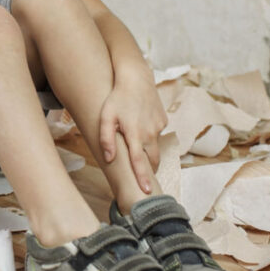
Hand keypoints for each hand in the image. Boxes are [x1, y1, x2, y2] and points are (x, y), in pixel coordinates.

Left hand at [97, 72, 167, 193]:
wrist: (136, 79)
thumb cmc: (117, 98)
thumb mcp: (106, 117)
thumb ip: (106, 139)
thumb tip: (109, 158)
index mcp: (135, 134)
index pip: (140, 162)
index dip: (143, 178)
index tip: (147, 192)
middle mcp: (150, 133)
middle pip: (152, 160)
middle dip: (148, 170)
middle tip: (141, 176)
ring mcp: (159, 126)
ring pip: (155, 146)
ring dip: (148, 150)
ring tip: (136, 142)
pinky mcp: (164, 120)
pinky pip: (157, 133)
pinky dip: (150, 134)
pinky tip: (141, 123)